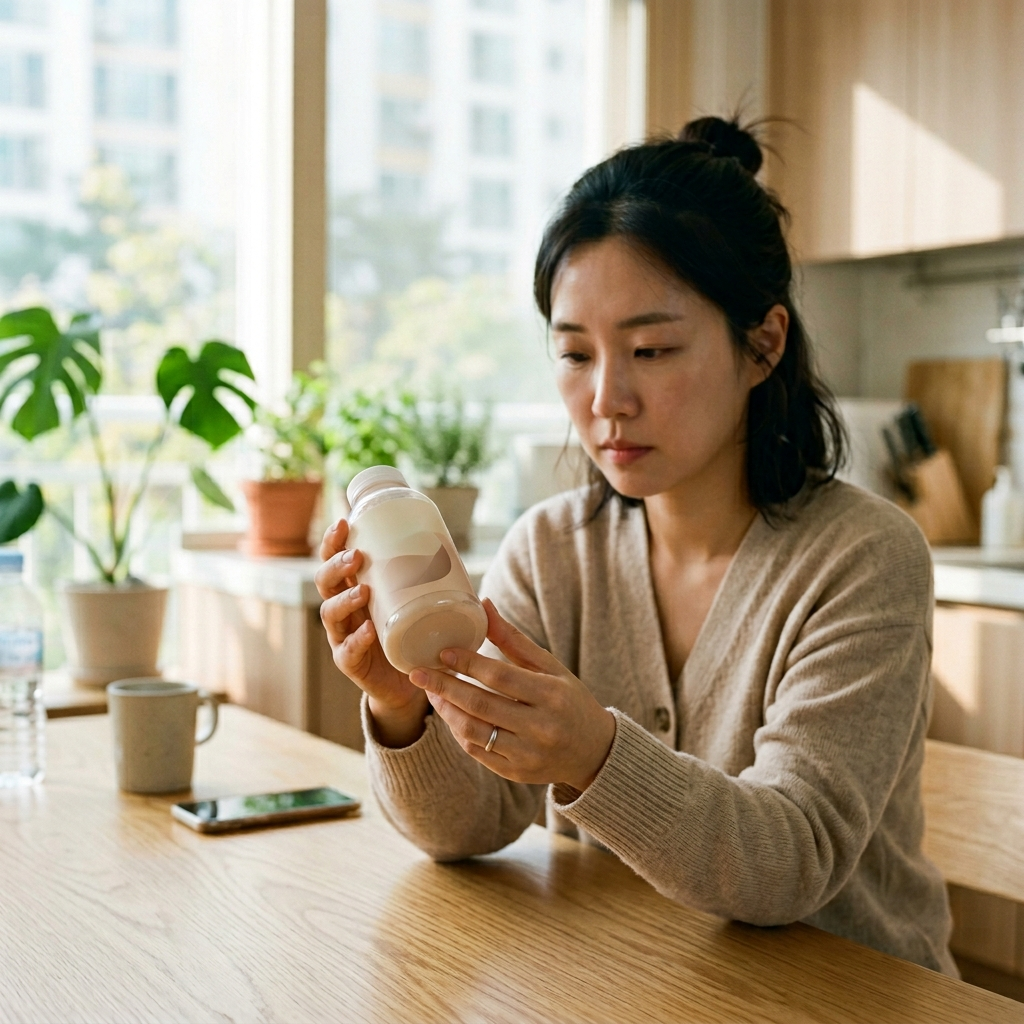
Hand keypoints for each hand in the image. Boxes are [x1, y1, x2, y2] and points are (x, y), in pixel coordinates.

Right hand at [315, 518, 427, 746]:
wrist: (407, 681)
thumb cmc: (409, 633)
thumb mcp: (413, 601)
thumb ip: (425, 579)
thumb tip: (451, 548)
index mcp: (353, 588)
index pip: (333, 560)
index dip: (332, 542)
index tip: (343, 522)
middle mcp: (342, 610)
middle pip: (325, 583)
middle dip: (336, 566)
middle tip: (356, 557)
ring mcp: (343, 637)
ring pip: (330, 614)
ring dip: (344, 600)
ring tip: (363, 591)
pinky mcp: (351, 663)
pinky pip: (347, 652)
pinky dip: (356, 640)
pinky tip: (368, 630)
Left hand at [407, 599, 615, 791]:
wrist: (594, 751)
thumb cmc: (569, 700)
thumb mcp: (550, 666)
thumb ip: (514, 640)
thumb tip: (484, 605)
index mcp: (551, 695)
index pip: (500, 676)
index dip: (468, 664)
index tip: (442, 653)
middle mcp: (540, 727)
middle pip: (481, 705)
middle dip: (445, 687)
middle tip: (418, 672)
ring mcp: (528, 754)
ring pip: (475, 732)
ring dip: (447, 711)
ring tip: (431, 692)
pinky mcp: (517, 774)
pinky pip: (478, 753)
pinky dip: (459, 732)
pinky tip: (451, 715)